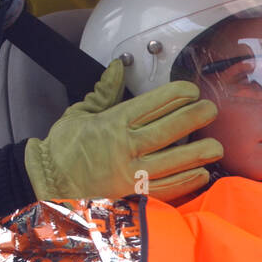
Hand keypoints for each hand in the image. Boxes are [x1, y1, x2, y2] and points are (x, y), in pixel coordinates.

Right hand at [24, 59, 223, 202]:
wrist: (46, 182)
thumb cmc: (62, 148)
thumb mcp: (79, 113)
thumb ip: (104, 91)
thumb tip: (117, 67)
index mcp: (112, 123)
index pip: (150, 105)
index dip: (174, 96)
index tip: (191, 91)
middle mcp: (124, 147)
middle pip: (166, 130)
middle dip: (193, 119)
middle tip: (211, 111)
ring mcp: (129, 173)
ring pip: (171, 161)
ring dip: (197, 153)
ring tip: (216, 146)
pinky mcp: (131, 194)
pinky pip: (163, 189)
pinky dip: (184, 182)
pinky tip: (202, 174)